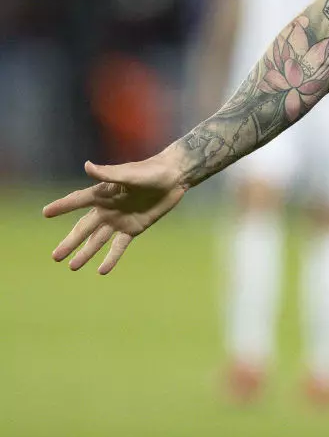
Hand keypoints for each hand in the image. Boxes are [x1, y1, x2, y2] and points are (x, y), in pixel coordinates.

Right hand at [43, 152, 187, 273]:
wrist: (174, 177)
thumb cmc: (152, 171)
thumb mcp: (130, 174)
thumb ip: (109, 174)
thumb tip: (86, 166)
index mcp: (103, 193)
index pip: (78, 200)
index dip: (62, 206)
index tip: (45, 213)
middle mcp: (107, 208)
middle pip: (84, 228)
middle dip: (70, 242)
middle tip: (55, 257)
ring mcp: (119, 220)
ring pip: (98, 240)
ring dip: (85, 253)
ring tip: (72, 267)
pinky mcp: (133, 228)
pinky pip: (119, 246)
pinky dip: (111, 258)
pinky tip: (102, 270)